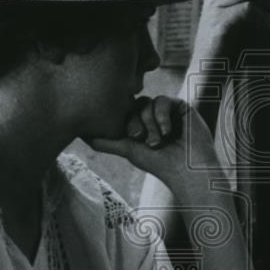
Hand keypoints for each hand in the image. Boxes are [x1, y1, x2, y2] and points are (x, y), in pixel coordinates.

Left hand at [88, 96, 220, 191]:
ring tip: (158, 142)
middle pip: (136, 105)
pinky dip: (162, 116)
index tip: (133, 139)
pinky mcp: (181, 107)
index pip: (126, 112)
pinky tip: (168, 132)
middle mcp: (154, 116)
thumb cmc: (158, 164)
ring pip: (148, 102)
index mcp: (141, 124)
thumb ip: (107, 142)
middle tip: (142, 139)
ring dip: (150, 123)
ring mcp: (168, 110)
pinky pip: (164, 100)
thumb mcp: (128, 150)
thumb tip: (82, 136)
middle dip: (138, 123)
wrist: (187, 170)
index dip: (126, 122)